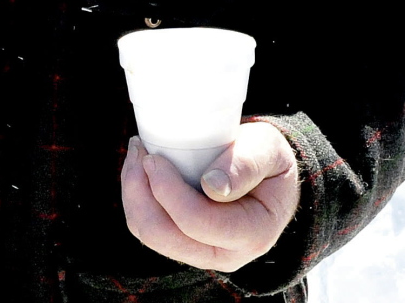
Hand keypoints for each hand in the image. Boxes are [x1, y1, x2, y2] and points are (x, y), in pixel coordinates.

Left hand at [121, 122, 299, 272]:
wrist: (271, 178)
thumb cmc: (268, 160)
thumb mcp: (268, 150)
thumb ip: (246, 164)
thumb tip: (212, 185)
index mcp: (252, 233)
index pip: (197, 222)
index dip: (167, 190)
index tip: (154, 156)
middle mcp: (226, 254)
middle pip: (163, 235)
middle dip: (139, 191)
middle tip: (139, 149)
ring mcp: (202, 253)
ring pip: (149, 234)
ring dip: (133, 193)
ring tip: (138, 153)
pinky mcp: (185, 243)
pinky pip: (149, 228)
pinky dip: (137, 198)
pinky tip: (140, 168)